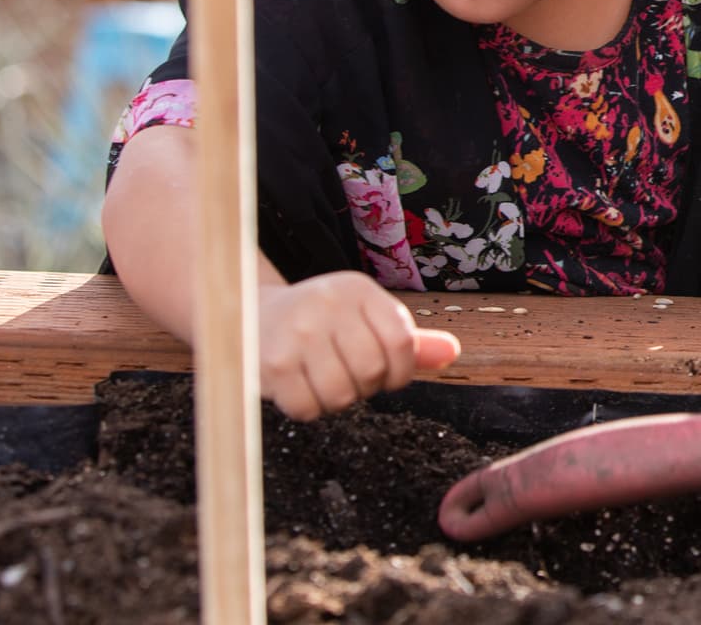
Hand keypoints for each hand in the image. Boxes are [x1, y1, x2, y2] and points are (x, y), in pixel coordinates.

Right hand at [257, 271, 461, 420]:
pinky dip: (309, 409)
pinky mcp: (272, 362)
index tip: (389, 377)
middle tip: (349, 377)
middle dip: (366, 387)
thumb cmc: (320, 322)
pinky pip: (307, 409)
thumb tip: (452, 353)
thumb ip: (410, 341)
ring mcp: (298, 332)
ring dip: (338, 401)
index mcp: (358, 290)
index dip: (401, 372)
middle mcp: (329, 304)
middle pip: (372, 372)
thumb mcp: (366, 319)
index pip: (402, 342)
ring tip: (325, 381)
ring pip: (341, 394)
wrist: (247, 314)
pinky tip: (301, 389)